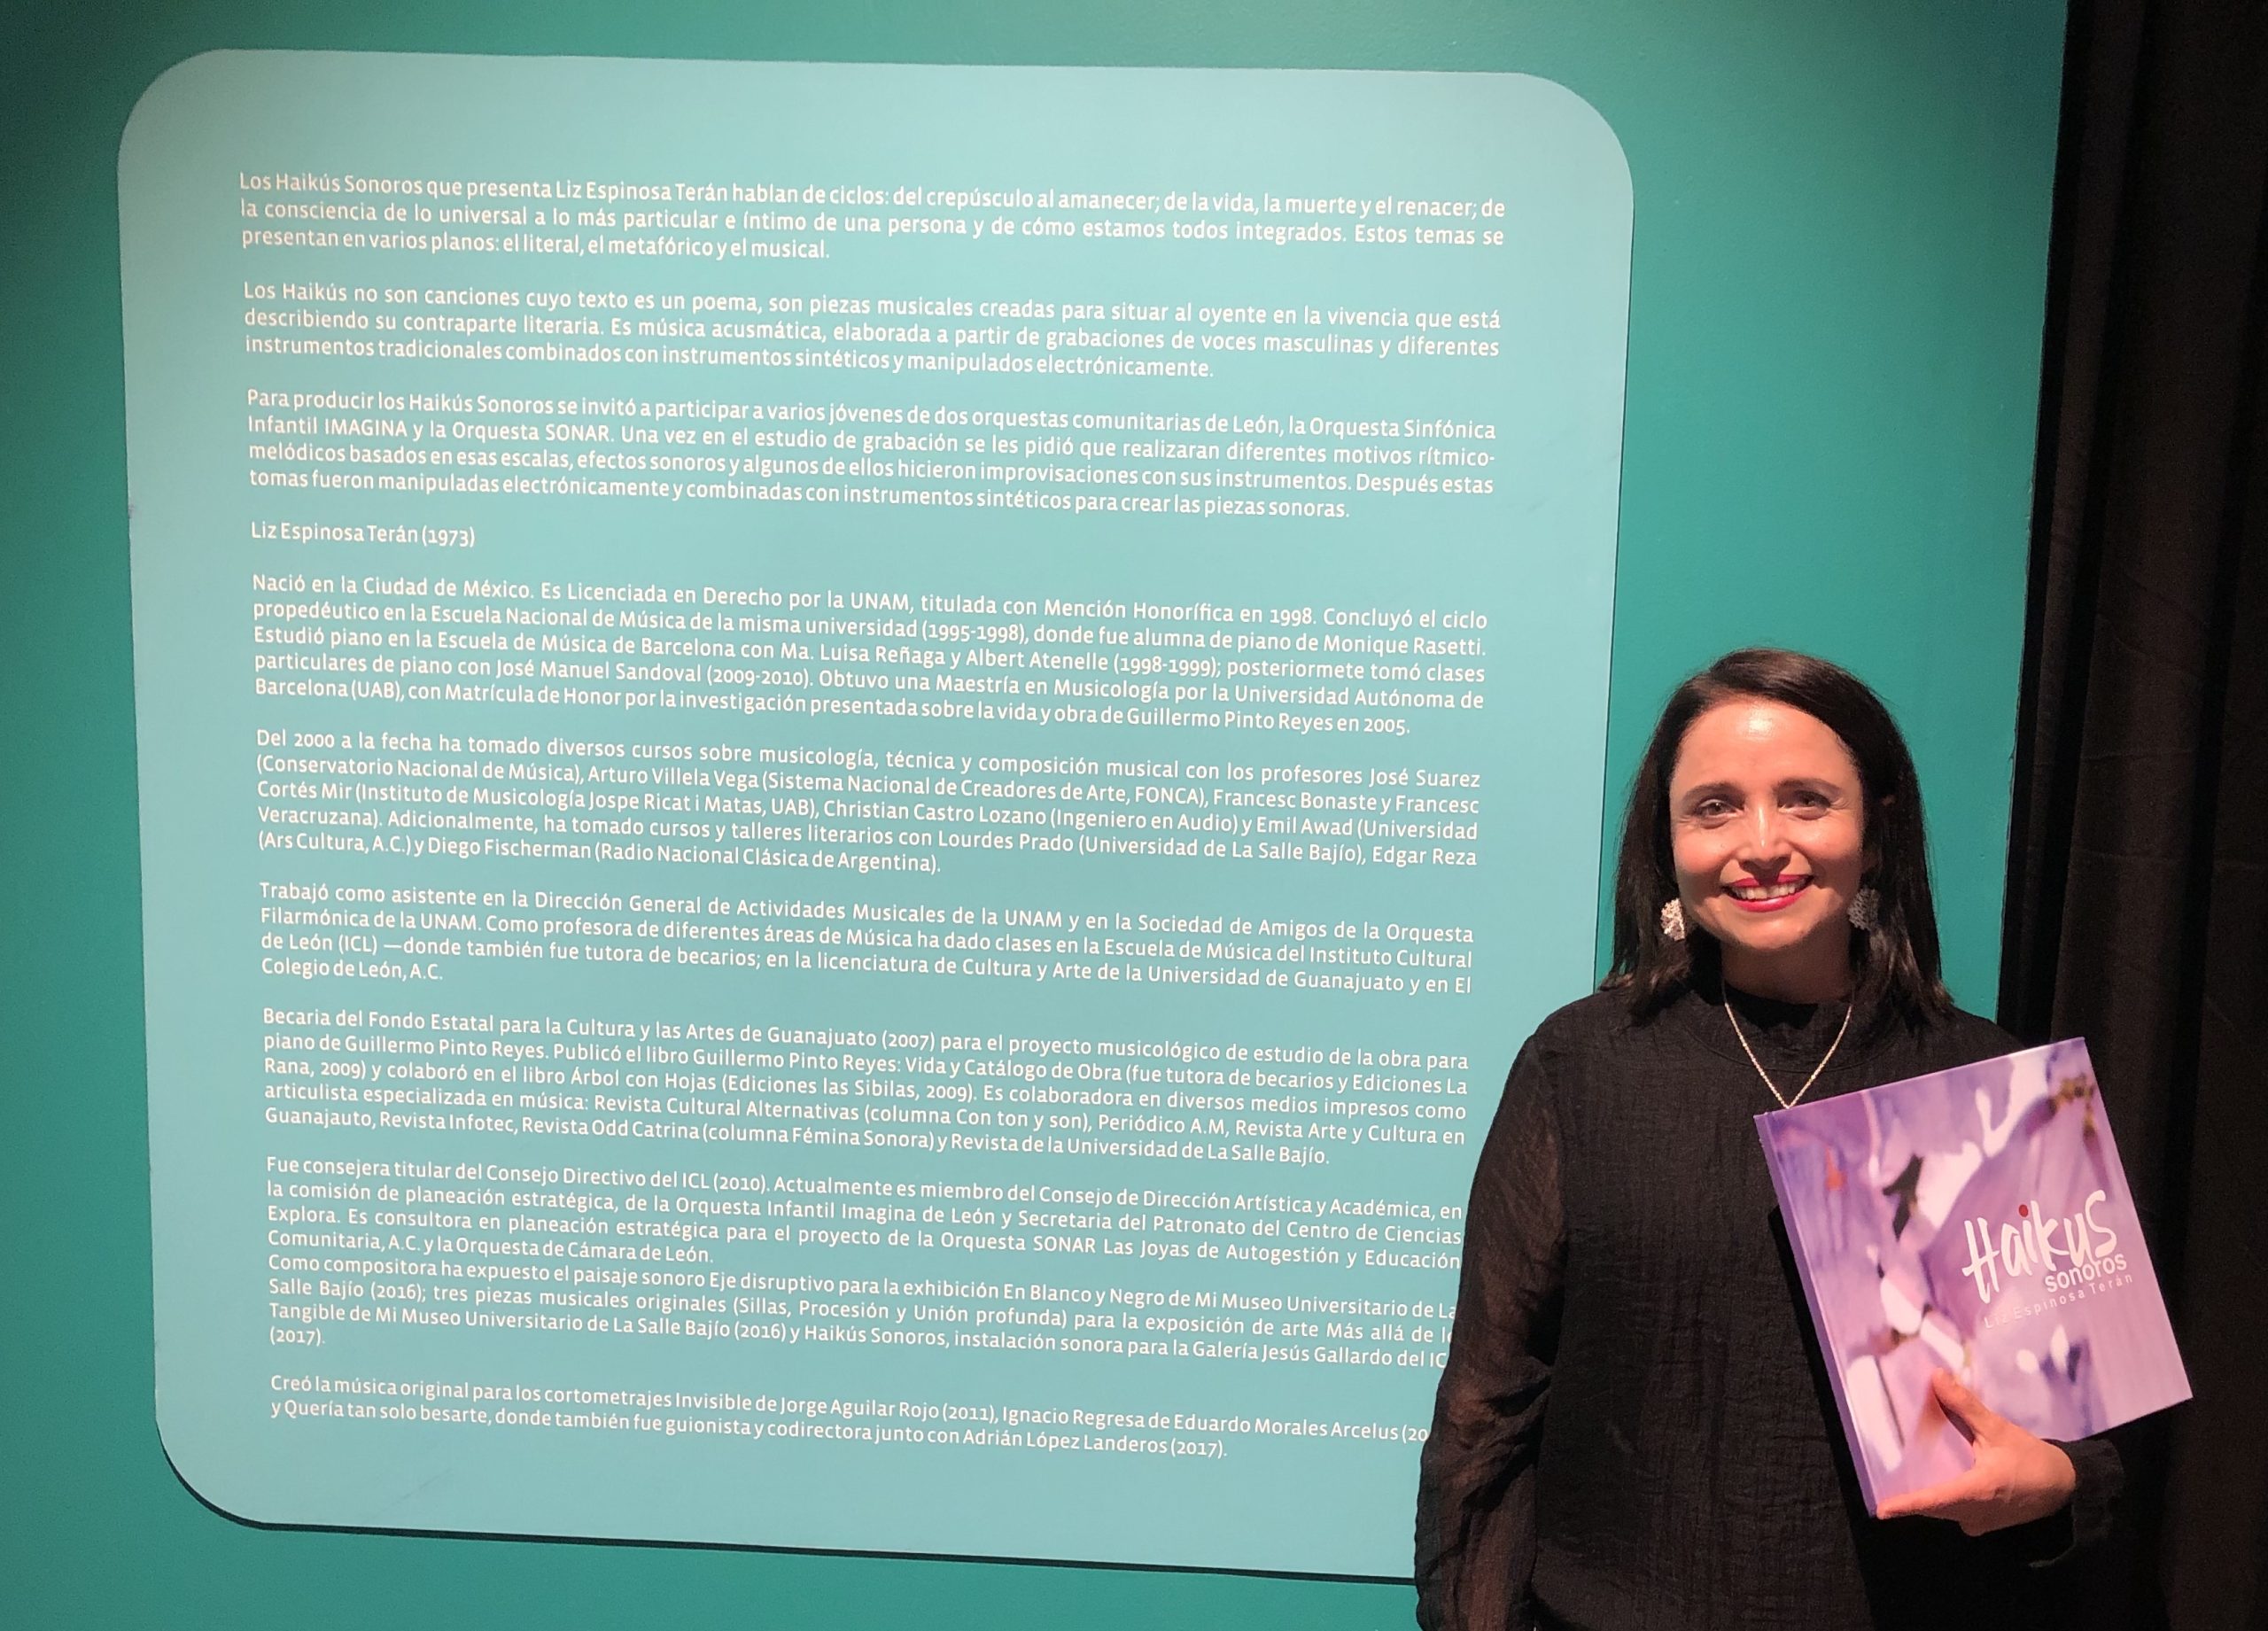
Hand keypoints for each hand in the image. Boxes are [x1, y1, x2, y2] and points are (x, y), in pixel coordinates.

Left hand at [1874, 1369, 2075, 1534]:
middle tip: (1883, 1479)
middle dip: (1910, 1494)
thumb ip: (1965, 1406)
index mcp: (1979, 1492)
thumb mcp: (1999, 1430)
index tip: (1882, 1509)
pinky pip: (1953, 1512)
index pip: (1936, 1501)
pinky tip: (1928, 1479)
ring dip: (1925, 1497)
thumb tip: (1937, 1377)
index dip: (1908, 1506)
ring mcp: (1979, 1523)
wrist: (2066, 1488)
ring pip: (1942, 1510)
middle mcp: (1975, 1514)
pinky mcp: (1983, 1523)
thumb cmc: (2033, 1459)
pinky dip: (1941, 1499)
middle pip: (1933, 1506)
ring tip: (1898, 1478)